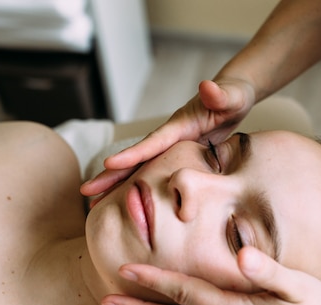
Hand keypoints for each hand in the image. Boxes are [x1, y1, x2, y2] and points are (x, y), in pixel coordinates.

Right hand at [80, 78, 255, 196]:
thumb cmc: (234, 96)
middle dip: (110, 174)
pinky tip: (124, 201)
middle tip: (86, 191)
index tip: (108, 164)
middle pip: (135, 157)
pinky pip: (150, 173)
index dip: (132, 154)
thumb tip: (207, 85)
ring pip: (138, 168)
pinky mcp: (173, 155)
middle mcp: (168, 136)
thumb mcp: (233, 95)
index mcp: (179, 125)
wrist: (232, 97)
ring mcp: (169, 146)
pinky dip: (135, 186)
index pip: (153, 142)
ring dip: (116, 184)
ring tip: (94, 203)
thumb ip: (221, 93)